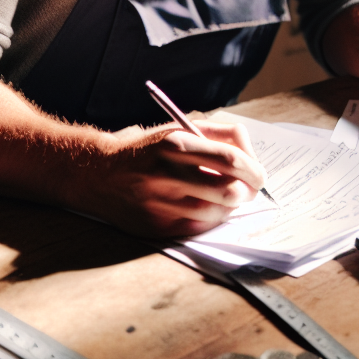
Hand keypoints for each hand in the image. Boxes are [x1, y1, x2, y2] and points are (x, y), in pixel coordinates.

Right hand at [71, 120, 264, 237]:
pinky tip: (204, 208)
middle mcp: (166, 173)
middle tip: (249, 189)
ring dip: (229, 207)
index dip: (254, 169)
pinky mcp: (155, 226)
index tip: (259, 175)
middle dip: (248, 192)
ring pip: (217, 213)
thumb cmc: (148, 150)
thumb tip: (252, 154)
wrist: (98, 173)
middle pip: (229, 191)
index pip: (231, 160)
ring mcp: (159, 203)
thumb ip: (218, 135)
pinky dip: (209, 219)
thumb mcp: (178, 130)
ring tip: (223, 197)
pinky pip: (199, 227)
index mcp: (174, 144)